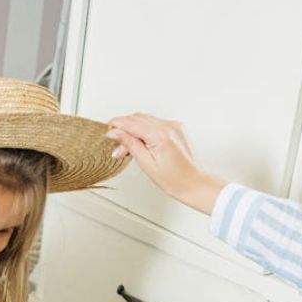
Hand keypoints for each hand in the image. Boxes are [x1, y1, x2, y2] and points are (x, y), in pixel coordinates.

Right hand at [105, 113, 226, 214]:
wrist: (194, 183)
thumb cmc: (174, 179)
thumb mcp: (146, 163)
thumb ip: (130, 144)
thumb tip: (115, 133)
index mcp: (161, 136)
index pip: (133, 122)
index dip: (117, 124)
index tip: (107, 129)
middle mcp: (169, 127)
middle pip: (138, 118)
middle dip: (124, 128)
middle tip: (116, 145)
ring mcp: (174, 125)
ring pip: (146, 119)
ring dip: (134, 129)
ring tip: (128, 148)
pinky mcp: (177, 127)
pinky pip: (155, 123)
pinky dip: (145, 130)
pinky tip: (141, 143)